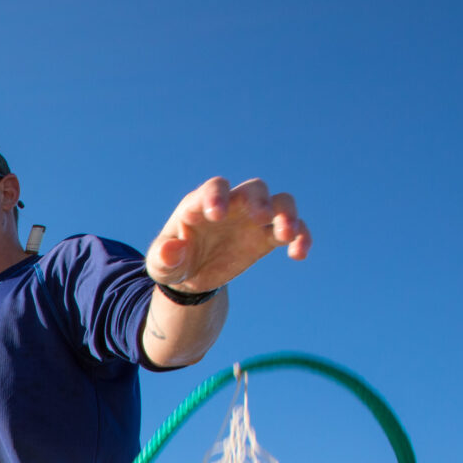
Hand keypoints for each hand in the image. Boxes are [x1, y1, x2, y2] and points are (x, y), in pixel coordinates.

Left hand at [147, 177, 310, 293]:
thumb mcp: (161, 264)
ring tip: (287, 234)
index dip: (217, 196)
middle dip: (259, 200)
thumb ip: (162, 257)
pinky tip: (299, 254)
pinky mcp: (267, 237)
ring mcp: (252, 219)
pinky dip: (301, 236)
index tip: (217, 215)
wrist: (192, 274)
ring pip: (280, 203)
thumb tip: (172, 251)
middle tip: (261, 217)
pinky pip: (293, 230)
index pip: (214, 188)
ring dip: (287, 213)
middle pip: (254, 189)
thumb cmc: (173, 262)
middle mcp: (232, 205)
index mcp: (202, 205)